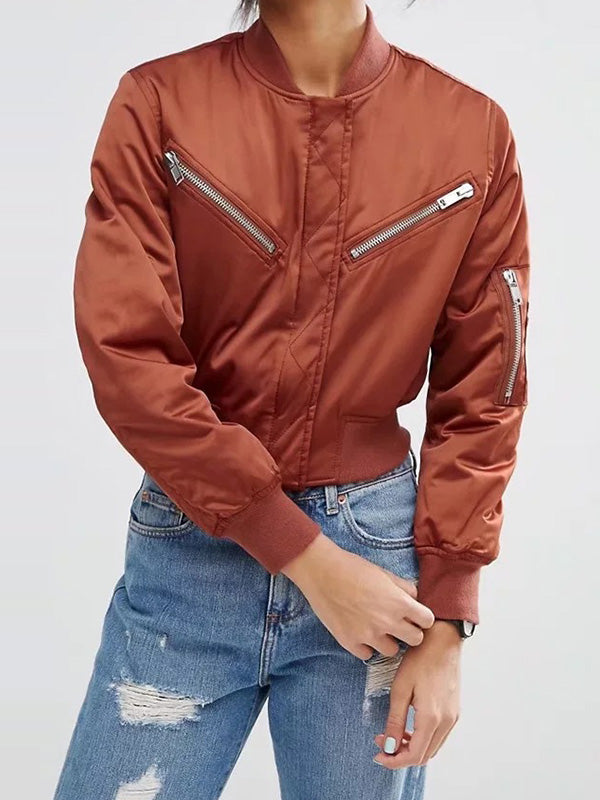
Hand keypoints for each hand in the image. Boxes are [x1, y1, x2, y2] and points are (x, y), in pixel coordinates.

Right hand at [281, 532, 434, 658]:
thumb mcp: (384, 573)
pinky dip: (365, 646)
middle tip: (398, 623)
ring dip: (387, 640)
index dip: (422, 617)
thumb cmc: (353, 568)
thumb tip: (415, 599)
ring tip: (376, 627)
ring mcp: (368, 635)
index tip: (415, 615)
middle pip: (415, 640)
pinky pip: (367, 655)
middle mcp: (387, 622)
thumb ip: (404, 588)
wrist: (321, 571)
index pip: (428, 621)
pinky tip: (359, 631)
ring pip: (392, 651)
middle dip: (410, 631)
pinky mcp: (350, 643)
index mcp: (399, 603)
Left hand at [373, 620, 462, 767]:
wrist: (442, 641)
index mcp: (432, 718)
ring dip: (412, 747)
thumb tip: (389, 746)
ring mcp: (453, 717)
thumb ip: (395, 721)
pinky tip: (409, 726)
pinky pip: (439, 736)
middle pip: (424, 755)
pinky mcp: (454, 711)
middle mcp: (446, 722)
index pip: (414, 755)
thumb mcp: (400, 689)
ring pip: (432, 747)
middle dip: (401, 754)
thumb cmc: (420, 659)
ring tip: (393, 733)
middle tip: (382, 741)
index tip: (379, 755)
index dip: (394, 761)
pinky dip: (423, 738)